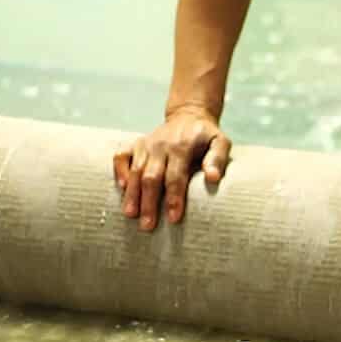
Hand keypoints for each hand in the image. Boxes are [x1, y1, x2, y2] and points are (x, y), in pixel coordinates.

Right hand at [112, 107, 230, 230]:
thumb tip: (213, 178)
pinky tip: (122, 188)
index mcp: (181, 147)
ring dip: (132, 194)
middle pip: (151, 177)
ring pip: (135, 171)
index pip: (175, 176)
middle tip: (147, 226)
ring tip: (131, 215)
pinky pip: (121, 156)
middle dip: (149, 203)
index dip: (174, 198)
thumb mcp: (220, 142)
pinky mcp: (135, 144)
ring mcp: (146, 144)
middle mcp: (160, 145)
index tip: (173, 219)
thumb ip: (218, 159)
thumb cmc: (206, 136)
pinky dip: (119, 171)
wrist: (189, 115)